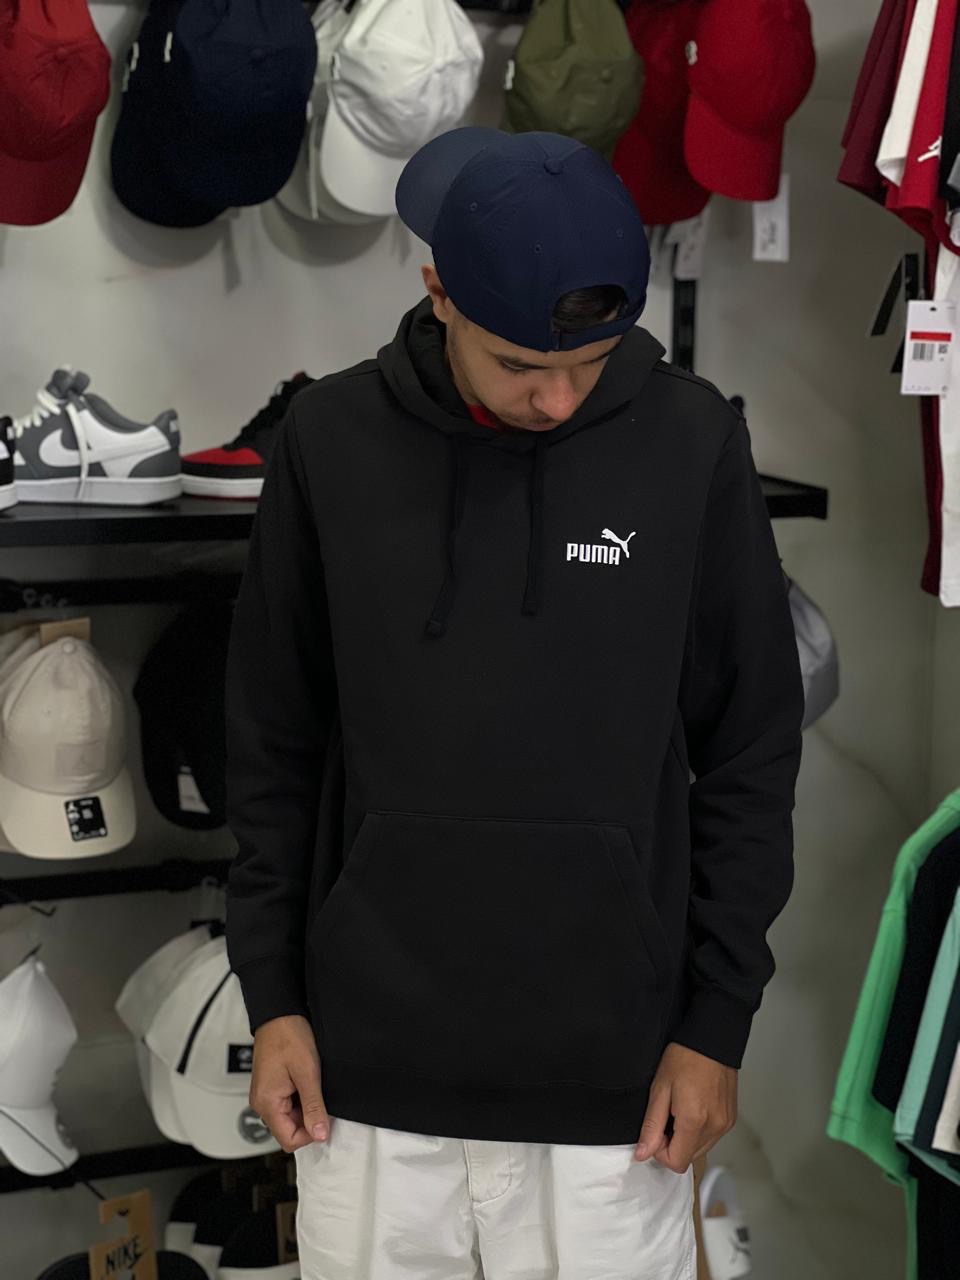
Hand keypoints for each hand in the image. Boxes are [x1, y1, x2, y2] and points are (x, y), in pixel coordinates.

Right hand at [248, 1014, 332, 1152]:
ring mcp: (265, 1095)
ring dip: (305, 1108)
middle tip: (321, 1097)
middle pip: (289, 1130)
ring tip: (313, 1085)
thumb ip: (314, 1106)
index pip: (289, 1140)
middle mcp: (262, 1103)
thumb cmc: (289, 1036)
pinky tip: (307, 1082)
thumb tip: (321, 1134)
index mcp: (267, 1103)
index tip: (325, 1118)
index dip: (311, 1134)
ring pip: (290, 1118)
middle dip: (309, 1119)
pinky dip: (300, 1099)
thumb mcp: (308, 1073)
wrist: (279, 1014)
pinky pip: (287, 1105)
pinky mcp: (270, 1088)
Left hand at [634, 1041, 736, 1172]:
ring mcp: (725, 1124)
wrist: (712, 1040)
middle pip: (688, 1157)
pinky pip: (712, 1138)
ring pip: (700, 1149)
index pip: (676, 1162)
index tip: (656, 1130)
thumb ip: (651, 1126)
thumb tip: (642, 1153)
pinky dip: (699, 1131)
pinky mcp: (730, 1119)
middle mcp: (715, 1127)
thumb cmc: (685, 1057)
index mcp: (695, 1121)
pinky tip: (694, 1107)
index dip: (660, 1152)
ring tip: (680, 1109)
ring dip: (686, 1138)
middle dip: (673, 1144)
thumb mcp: (660, 1089)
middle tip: (667, 1115)